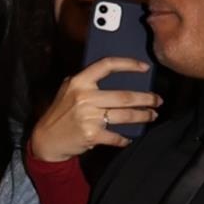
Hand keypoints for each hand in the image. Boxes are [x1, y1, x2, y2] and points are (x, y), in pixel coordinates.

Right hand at [30, 56, 159, 161]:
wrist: (46, 139)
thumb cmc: (60, 113)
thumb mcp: (68, 90)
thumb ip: (86, 81)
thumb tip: (115, 75)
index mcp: (79, 82)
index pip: (107, 65)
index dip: (129, 64)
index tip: (145, 68)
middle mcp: (84, 97)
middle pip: (124, 96)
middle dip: (146, 98)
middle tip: (157, 100)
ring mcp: (88, 117)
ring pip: (125, 115)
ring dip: (142, 116)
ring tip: (152, 115)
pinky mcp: (91, 135)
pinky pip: (115, 136)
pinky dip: (125, 138)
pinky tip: (130, 137)